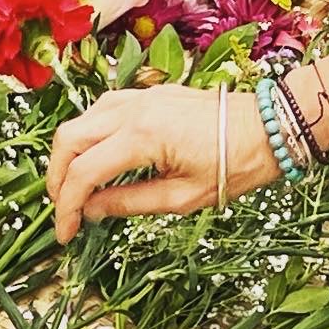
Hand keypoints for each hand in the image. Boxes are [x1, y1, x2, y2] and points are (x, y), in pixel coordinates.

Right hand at [46, 85, 279, 242]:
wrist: (272, 125)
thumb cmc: (236, 165)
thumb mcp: (181, 198)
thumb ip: (128, 203)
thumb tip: (90, 211)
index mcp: (142, 137)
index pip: (83, 174)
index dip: (66, 208)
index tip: (65, 235)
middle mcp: (134, 110)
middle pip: (68, 140)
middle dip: (57, 178)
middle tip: (63, 209)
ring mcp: (141, 96)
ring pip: (80, 120)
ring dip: (69, 154)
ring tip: (76, 186)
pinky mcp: (149, 94)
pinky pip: (102, 110)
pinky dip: (88, 136)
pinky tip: (96, 158)